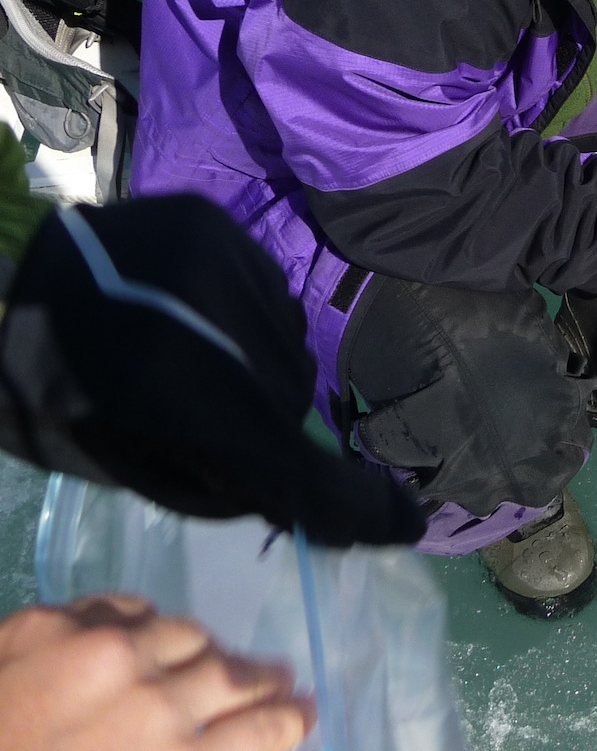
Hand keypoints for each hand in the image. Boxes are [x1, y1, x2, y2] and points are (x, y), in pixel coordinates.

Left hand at [0, 196, 424, 547]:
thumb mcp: (120, 462)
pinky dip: (249, 327)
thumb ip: (216, 480)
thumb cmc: (46, 398)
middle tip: (211, 428)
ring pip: (285, 349)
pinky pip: (272, 303)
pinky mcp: (219, 226)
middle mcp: (212, 314)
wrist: (2, 293)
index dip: (351, 501)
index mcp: (172, 390)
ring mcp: (219, 259)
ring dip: (258, 373)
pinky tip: (197, 322)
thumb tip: (295, 493)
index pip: (289, 460)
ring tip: (194, 364)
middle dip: (266, 427)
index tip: (403, 523)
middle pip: (288, 401)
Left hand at [0, 595, 311, 750]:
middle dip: (259, 679)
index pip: (264, 730)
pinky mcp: (50, 623)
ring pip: (184, 632)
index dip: (290, 719)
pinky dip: (138, 620)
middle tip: (275, 678)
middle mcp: (157, 700)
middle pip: (235, 675)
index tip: (304, 710)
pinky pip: (121, 606)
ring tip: (205, 655)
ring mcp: (103, 653)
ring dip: (199, 649)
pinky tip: (142, 629)